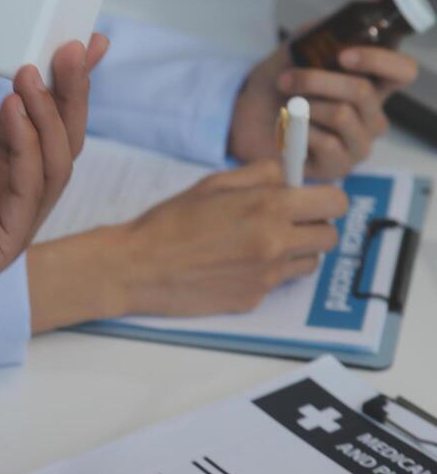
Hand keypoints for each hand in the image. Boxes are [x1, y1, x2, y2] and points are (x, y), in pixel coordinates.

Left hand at [0, 28, 107, 384]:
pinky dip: (28, 149)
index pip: (34, 114)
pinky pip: (30, 192)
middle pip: (57, 135)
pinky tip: (13, 111)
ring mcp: (6, 217)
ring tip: (34, 70)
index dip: (57, 77)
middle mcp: (1, 186)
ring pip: (55, 162)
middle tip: (75, 44)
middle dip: (71, 89)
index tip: (77, 36)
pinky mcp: (1, 243)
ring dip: (52, 114)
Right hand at [28, 160, 346, 332]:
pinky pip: (279, 282)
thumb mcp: (214, 183)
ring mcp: (267, 275)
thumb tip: (288, 174)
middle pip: (330, 236)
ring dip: (295, 251)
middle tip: (287, 221)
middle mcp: (276, 243)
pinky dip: (266, 272)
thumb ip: (260, 174)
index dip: (325, 199)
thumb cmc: (170, 222)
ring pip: (310, 262)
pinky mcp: (254, 299)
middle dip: (314, 226)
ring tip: (259, 243)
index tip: (311, 199)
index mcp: (269, 207)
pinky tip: (235, 264)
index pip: (335, 202)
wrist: (139, 267)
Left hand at [229, 42, 417, 179]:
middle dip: (318, 80)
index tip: (344, 54)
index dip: (380, 60)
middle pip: (363, 92)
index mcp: (373, 85)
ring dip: (305, 104)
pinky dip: (301, 131)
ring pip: (343, 115)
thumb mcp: (304, 45)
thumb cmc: (279, 82)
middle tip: (287, 79)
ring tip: (286, 104)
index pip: (403, 71)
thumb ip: (339, 24)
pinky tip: (290, 130)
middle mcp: (372, 116)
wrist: (244, 116)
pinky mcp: (338, 167)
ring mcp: (357, 143)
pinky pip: (327, 143)